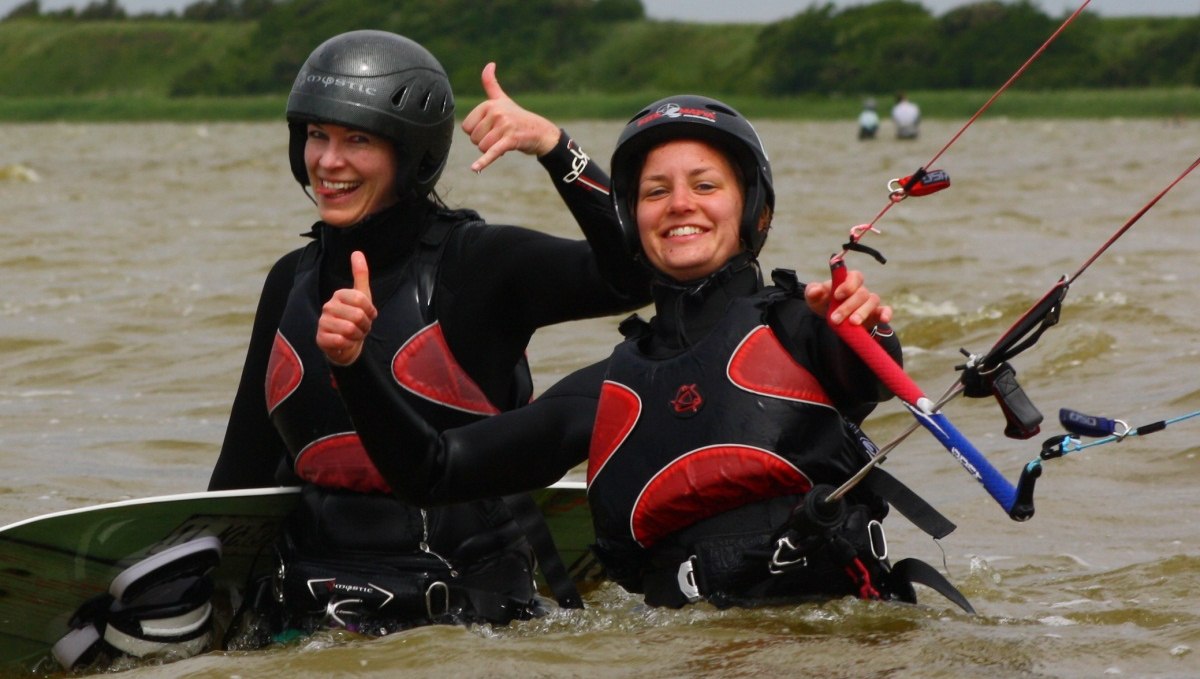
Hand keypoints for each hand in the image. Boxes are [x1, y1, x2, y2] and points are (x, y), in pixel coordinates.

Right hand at [317, 251, 376, 365]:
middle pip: (358, 316)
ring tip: (354, 335)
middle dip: (365, 326)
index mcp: (339, 294)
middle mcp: (328, 306)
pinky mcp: (320, 338)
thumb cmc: (355, 318)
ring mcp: (322, 322)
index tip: (367, 314)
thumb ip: (360, 274)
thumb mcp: (362, 296)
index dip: (370, 311)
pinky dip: (348, 344)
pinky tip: (345, 343)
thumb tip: (357, 252)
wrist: (346, 344)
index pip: (361, 299)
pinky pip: (341, 341)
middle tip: (361, 327)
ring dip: (358, 336)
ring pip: (350, 329)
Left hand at [461, 62, 559, 172]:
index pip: (467, 128)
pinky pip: (492, 152)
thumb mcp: (503, 99)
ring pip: (482, 147)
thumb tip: (489, 64)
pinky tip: (475, 169)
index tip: (492, 128)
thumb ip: (491, 83)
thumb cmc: (518, 117)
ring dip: (492, 150)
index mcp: (489, 104)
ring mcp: (504, 126)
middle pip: (474, 139)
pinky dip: (484, 162)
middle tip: (500, 136)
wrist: (541, 132)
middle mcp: (496, 113)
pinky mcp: (510, 140)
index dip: (478, 133)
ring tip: (505, 142)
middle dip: (486, 142)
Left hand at [804, 268, 892, 328]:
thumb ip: (812, 292)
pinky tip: (884, 319)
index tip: (836, 296)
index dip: (847, 285)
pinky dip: (886, 313)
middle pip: (861, 293)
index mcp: (848, 281)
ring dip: (862, 312)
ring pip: (873, 301)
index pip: (854, 276)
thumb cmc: (824, 303)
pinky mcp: (876, 314)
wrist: (832, 320)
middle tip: (835, 319)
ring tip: (852, 323)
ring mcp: (869, 302)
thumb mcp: (814, 298)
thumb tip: (816, 290)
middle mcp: (861, 289)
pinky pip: (885, 310)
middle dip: (848, 306)